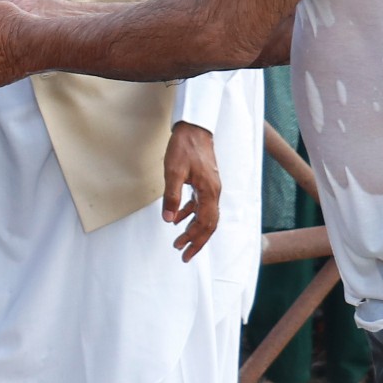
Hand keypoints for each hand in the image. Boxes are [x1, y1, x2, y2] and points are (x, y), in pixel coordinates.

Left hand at [161, 122, 221, 261]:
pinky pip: (201, 204)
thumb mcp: (173, 172)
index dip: (195, 240)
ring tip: (179, 240)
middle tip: (183, 254)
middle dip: (196, 241)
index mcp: (209, 192)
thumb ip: (171, 197)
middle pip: (209, 224)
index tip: (183, 252)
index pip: (206, 224)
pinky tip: (179, 218)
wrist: (194, 128)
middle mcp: (214, 192)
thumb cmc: (184, 147)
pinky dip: (191, 214)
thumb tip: (169, 220)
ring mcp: (211, 187)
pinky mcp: (205, 182)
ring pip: (205, 215)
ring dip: (193, 229)